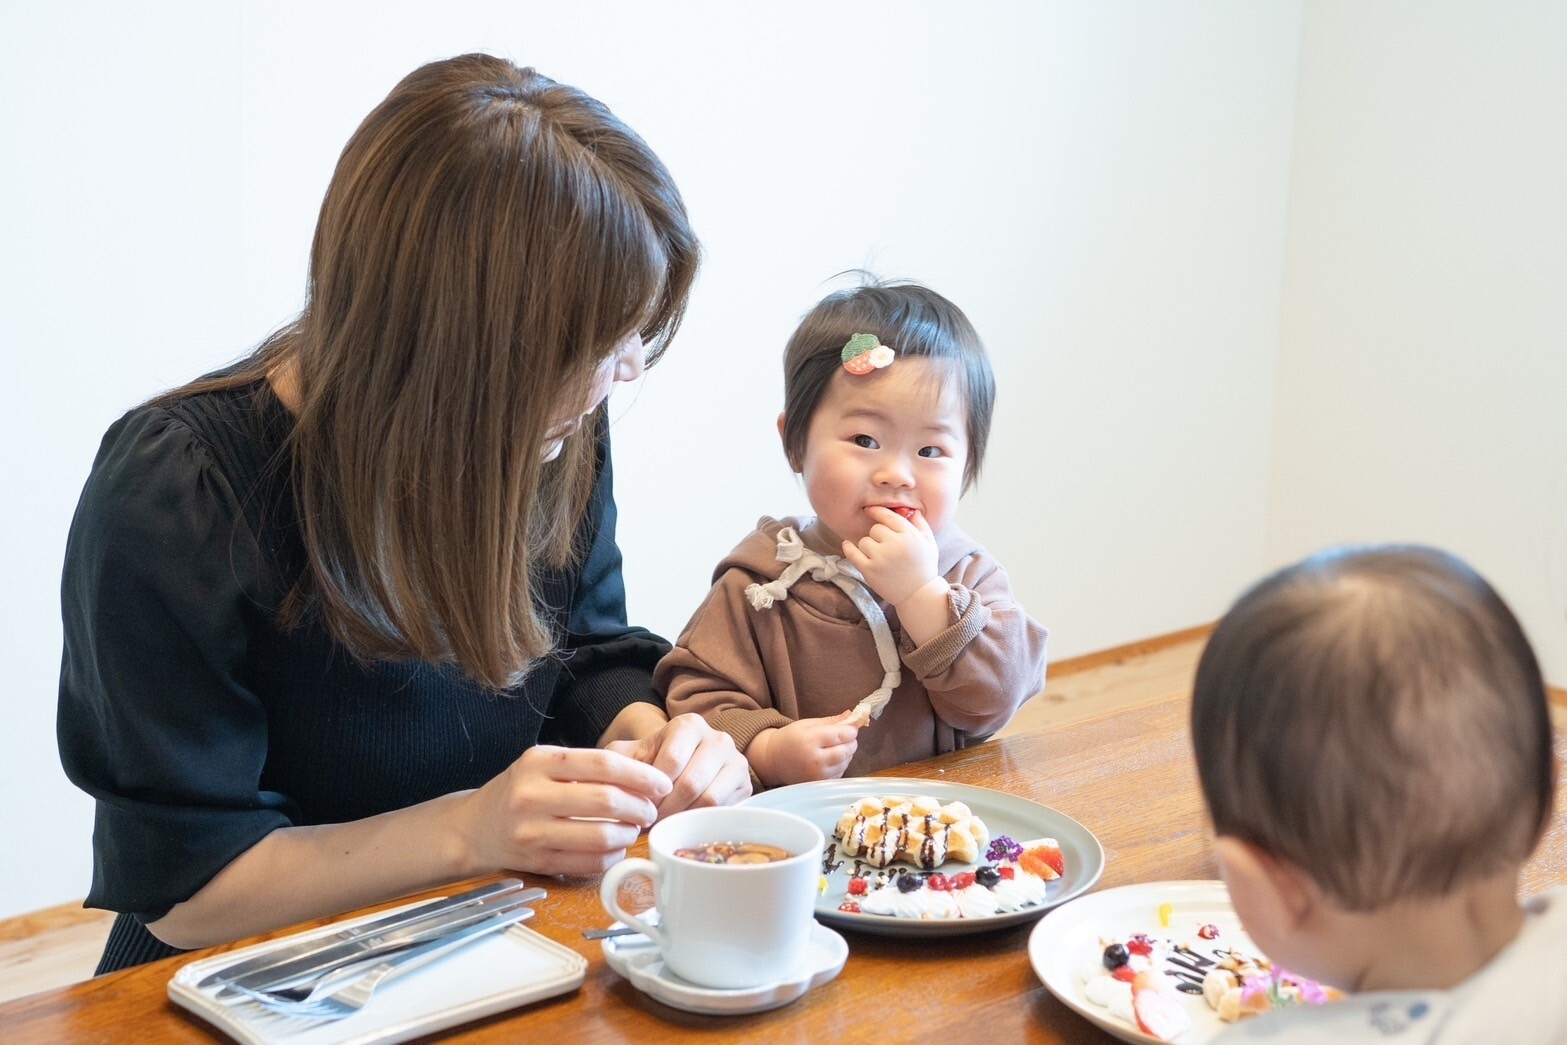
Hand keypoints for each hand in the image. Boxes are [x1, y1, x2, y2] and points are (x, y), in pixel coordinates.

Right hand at [455, 745, 671, 876]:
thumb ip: (586, 767)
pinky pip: (588, 862)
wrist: (473, 828)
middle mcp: (531, 794)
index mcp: (539, 761)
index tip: (661, 784)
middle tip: (651, 811)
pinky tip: (615, 848)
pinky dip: (611, 856)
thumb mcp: (543, 765)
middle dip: (640, 807)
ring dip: (628, 834)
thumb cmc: (519, 790)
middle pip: (606, 800)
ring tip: (633, 829)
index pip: (603, 763)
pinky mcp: (535, 861)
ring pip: (600, 835)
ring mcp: (531, 830)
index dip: (640, 774)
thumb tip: (645, 780)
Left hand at [605, 713, 751, 816]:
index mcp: (688, 725)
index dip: (652, 791)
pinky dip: (702, 823)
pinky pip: (724, 811)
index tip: (639, 807)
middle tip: (650, 823)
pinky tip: (686, 824)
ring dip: (683, 819)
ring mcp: (736, 762)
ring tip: (666, 824)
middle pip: (691, 784)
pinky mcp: (746, 786)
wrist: (684, 767)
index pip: (671, 762)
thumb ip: (616, 764)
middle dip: (666, 809)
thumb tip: (613, 787)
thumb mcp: (630, 756)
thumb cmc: (652, 763)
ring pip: (710, 800)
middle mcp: (718, 739)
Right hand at [749, 714, 858, 786]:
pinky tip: (830, 759)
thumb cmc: (791, 739)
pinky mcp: (820, 784)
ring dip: (846, 754)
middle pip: (846, 750)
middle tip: (845, 737)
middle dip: (851, 742)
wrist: (774, 760)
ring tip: (835, 747)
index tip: (852, 728)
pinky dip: (840, 765)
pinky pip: (840, 773)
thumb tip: (852, 715)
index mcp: (809, 740)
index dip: (851, 731)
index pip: (840, 735)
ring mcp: (818, 775)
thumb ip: (831, 721)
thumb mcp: (807, 724)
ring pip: (845, 762)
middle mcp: (814, 760)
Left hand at [840, 506, 941, 606]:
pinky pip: (852, 554)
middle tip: (886, 546)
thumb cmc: (924, 567)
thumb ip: (920, 523)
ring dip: (869, 546)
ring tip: (880, 556)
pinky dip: (848, 548)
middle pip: (875, 529)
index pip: (888, 516)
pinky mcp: (870, 571)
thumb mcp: (929, 542)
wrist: (918, 595)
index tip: (870, 509)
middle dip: (879, 535)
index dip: (877, 511)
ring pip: (864, 541)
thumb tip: (910, 509)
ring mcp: (881, 558)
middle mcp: (895, 545)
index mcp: (910, 536)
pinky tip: (847, 544)